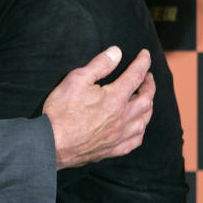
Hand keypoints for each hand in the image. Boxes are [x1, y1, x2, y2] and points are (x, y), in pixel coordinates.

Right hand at [43, 47, 153, 168]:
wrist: (52, 143)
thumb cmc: (61, 111)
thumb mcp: (77, 79)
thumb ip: (99, 65)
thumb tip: (116, 52)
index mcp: (115, 98)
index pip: (136, 76)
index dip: (143, 62)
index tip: (145, 54)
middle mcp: (122, 118)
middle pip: (146, 99)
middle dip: (150, 85)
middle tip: (148, 77)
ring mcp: (119, 136)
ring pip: (144, 121)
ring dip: (148, 107)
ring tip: (146, 99)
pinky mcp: (112, 149)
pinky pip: (135, 141)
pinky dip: (140, 130)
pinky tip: (137, 127)